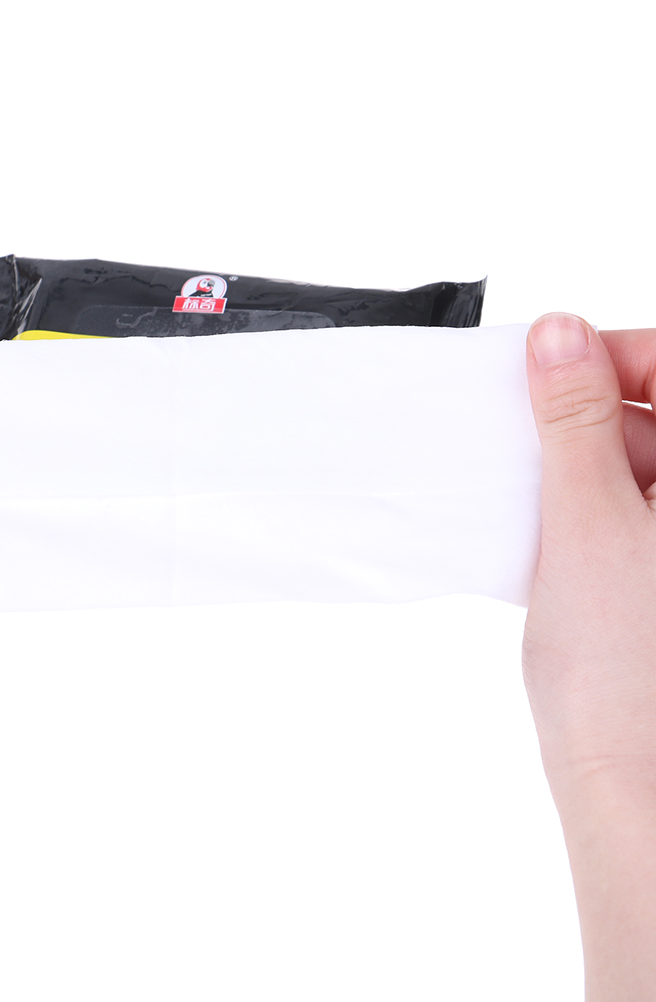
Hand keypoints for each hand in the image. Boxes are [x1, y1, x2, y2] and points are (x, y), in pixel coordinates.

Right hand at [522, 313, 655, 998]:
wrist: (626, 781)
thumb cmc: (622, 673)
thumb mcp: (586, 520)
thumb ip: (573, 420)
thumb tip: (560, 336)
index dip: (617, 357)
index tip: (551, 361)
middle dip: (592, 410)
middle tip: (526, 425)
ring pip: (639, 461)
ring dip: (582, 457)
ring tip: (533, 484)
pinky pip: (628, 504)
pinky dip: (585, 497)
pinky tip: (549, 518)